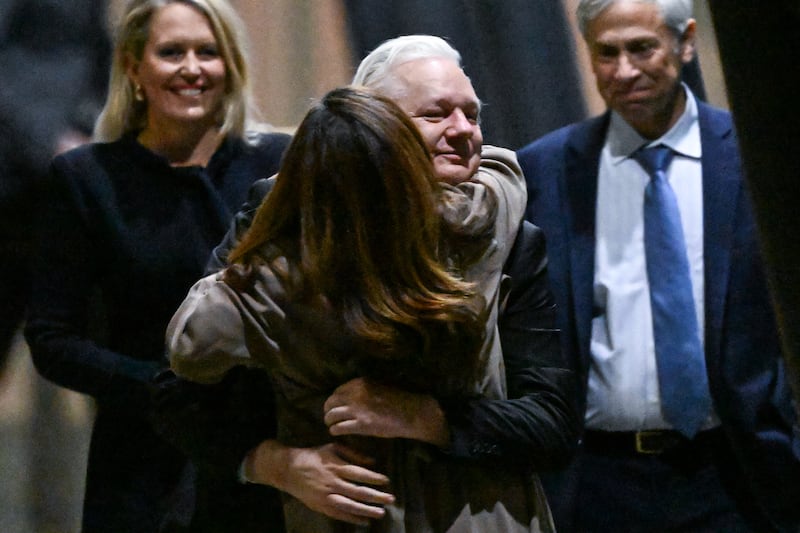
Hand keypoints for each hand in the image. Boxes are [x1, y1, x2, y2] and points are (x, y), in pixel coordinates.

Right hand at [245, 440, 393, 525]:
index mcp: (336, 466)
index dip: (374, 478)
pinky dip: (352, 518)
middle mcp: (333, 482)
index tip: (386, 481)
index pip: (359, 473)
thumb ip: (353, 454)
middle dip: (376, 496)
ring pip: (350, 505)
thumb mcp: (333, 448)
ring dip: (367, 510)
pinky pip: (339, 514)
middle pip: (358, 491)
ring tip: (381, 513)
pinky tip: (364, 521)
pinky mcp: (321, 506)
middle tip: (391, 499)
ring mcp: (326, 496)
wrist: (288, 469)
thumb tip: (372, 462)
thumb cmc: (314, 456)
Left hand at [323, 377, 449, 446]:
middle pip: (331, 402)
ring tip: (331, 425)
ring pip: (332, 415)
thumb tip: (350, 396)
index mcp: (361, 382)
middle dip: (328, 410)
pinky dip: (335, 430)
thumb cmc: (400, 399)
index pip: (338, 390)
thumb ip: (364, 389)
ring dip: (329, 421)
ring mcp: (358, 410)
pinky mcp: (362, 425)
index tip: (335, 406)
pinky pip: (339, 428)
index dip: (334, 400)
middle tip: (329, 417)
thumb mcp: (379, 386)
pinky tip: (336, 432)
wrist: (413, 412)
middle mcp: (356, 394)